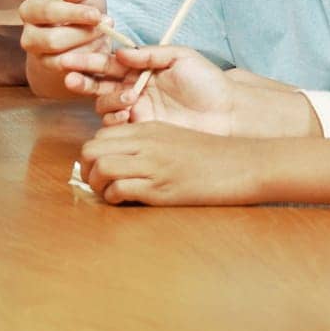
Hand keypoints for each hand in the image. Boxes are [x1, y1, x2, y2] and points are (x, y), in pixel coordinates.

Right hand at [18, 0, 112, 73]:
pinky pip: (73, 73)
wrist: (89, 23)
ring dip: (90, 47)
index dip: (73, 14)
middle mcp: (29, 37)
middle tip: (105, 25)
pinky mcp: (55, 72)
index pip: (47, 13)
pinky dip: (91, 61)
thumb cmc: (82, 1)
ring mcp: (40, 57)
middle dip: (83, 34)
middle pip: (52, 41)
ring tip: (104, 33)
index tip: (96, 15)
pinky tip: (101, 47)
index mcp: (30, 10)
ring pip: (63, 60)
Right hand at [57, 46, 235, 133]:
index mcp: (141, 68)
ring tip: (129, 98)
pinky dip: (115, 118)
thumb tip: (120, 53)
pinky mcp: (142, 129)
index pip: (109, 63)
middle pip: (99, 84)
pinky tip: (126, 113)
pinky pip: (116, 125)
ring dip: (108, 99)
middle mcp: (134, 88)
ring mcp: (137, 110)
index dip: (89, 61)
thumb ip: (149, 54)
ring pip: (104, 104)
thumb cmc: (208, 82)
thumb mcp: (180, 57)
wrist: (227, 113)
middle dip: (82, 80)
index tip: (70, 60)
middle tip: (71, 78)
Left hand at [79, 123, 263, 204]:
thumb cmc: (211, 156)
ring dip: (97, 186)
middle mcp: (145, 143)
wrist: (242, 164)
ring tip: (109, 194)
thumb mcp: (175, 138)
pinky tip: (125, 202)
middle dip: (87, 170)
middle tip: (99, 183)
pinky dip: (114, 199)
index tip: (103, 169)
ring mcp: (152, 164)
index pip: (100, 136)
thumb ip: (148, 144)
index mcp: (148, 129)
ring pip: (100, 168)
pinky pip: (119, 190)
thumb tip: (122, 160)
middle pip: (91, 150)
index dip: (94, 155)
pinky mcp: (160, 188)